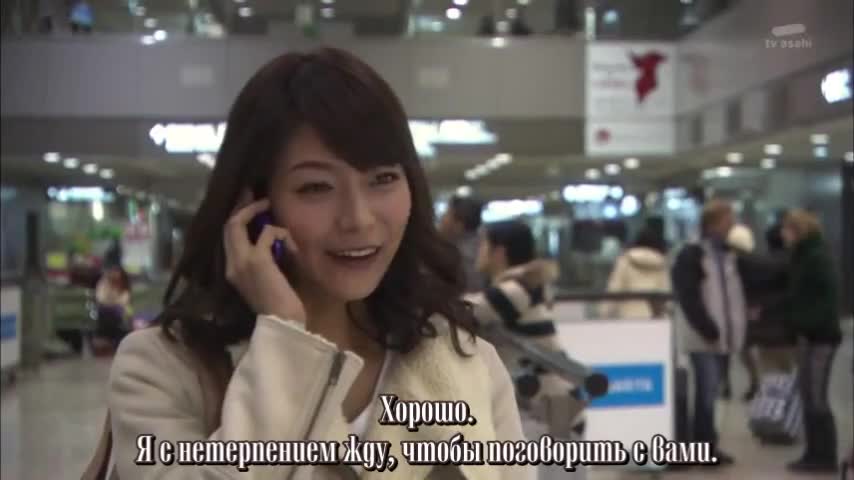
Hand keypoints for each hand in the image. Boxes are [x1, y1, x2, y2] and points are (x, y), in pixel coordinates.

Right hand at [223, 192, 305, 323]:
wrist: (283, 324)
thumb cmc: (280, 305)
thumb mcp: (266, 279)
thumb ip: (263, 260)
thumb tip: (272, 238)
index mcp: (232, 270)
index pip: (227, 236)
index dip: (236, 217)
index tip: (249, 204)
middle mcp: (231, 264)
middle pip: (228, 225)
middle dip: (243, 207)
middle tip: (259, 197)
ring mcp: (241, 262)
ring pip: (237, 223)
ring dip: (259, 215)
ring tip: (275, 218)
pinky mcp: (257, 261)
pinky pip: (268, 233)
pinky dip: (282, 234)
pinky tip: (292, 249)